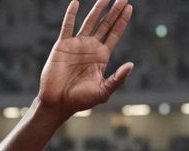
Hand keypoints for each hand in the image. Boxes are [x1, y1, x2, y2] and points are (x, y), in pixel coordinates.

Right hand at [38, 0, 133, 117]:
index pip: (114, 34)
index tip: (129, 7)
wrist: (58, 102)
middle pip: (105, 24)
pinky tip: (76, 3)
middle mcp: (91, 48)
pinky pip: (67, 26)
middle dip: (114, 11)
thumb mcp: (103, 91)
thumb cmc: (81, 100)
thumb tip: (131, 65)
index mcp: (102, 57)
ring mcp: (76, 45)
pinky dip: (71, 14)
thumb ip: (117, 78)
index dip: (122, 21)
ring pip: (89, 21)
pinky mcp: (62, 45)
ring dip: (97, 8)